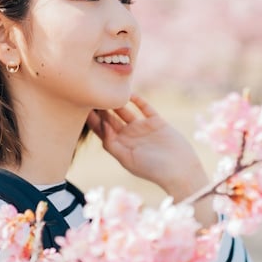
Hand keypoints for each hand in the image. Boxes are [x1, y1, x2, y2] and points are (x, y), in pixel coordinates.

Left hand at [87, 95, 215, 225]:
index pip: (102, 131)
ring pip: (126, 111)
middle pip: (111, 118)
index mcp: (120, 146)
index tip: (81, 108)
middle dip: (101, 108)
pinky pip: (145, 108)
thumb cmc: (152, 169)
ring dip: (116, 103)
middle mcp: (129, 136)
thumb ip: (112, 144)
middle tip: (92, 93)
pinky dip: (138, 100)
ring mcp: (142, 128)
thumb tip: (102, 125)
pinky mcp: (157, 122)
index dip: (93, 120)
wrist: (180, 170)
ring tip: (107, 90)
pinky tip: (129, 93)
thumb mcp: (127, 159)